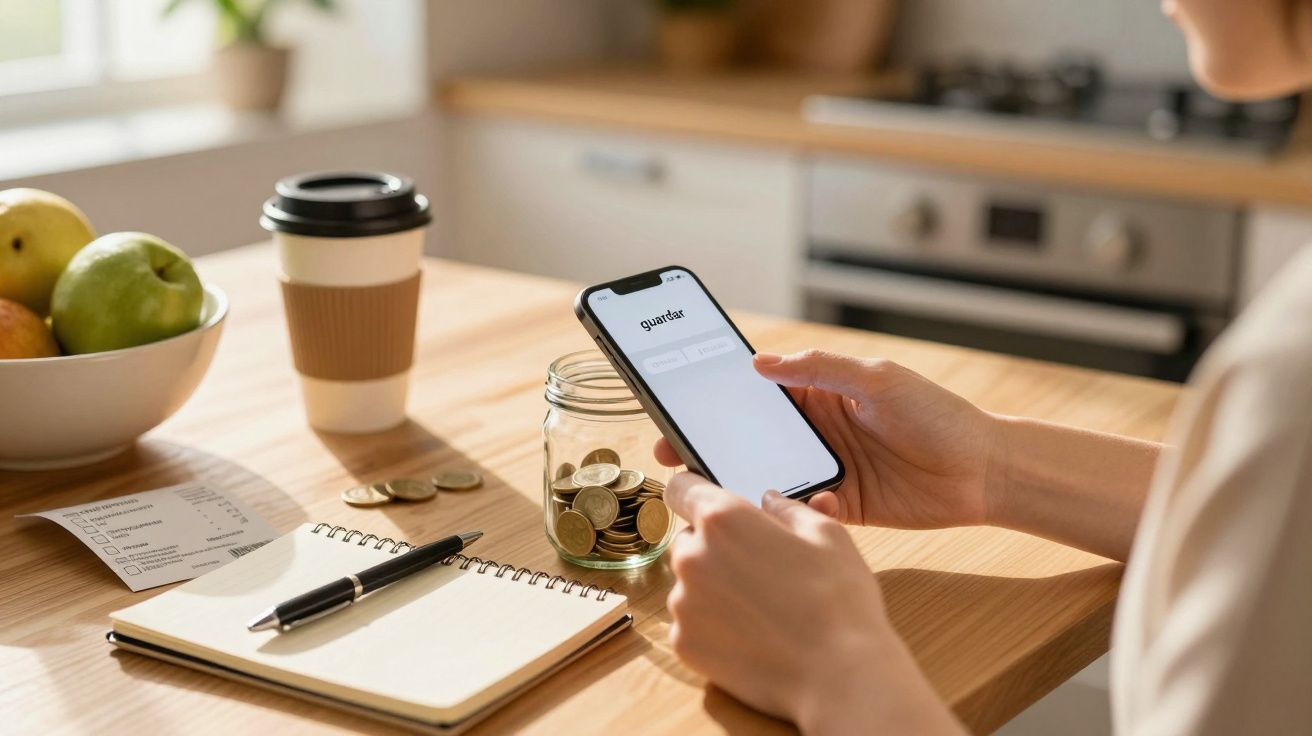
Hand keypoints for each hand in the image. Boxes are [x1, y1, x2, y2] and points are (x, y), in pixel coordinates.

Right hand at [655, 350, 999, 528]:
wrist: (984, 471)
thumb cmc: (936, 414)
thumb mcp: (877, 380)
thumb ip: (821, 369)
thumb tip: (762, 363)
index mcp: (818, 394)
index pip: (756, 392)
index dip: (716, 397)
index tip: (678, 401)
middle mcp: (814, 431)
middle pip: (749, 436)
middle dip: (710, 443)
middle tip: (673, 450)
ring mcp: (824, 470)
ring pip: (766, 475)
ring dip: (739, 480)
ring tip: (710, 485)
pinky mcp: (839, 506)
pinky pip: (799, 510)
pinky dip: (786, 512)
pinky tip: (785, 510)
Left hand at [664, 474, 963, 733]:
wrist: (839, 676)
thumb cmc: (838, 600)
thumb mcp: (827, 534)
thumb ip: (788, 509)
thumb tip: (770, 501)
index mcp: (723, 519)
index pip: (682, 488)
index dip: (696, 492)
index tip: (708, 502)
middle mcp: (692, 557)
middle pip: (689, 539)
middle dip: (715, 546)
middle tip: (758, 567)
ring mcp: (683, 604)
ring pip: (689, 582)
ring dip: (714, 587)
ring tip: (761, 607)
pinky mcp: (684, 643)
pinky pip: (691, 622)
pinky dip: (712, 625)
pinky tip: (752, 634)